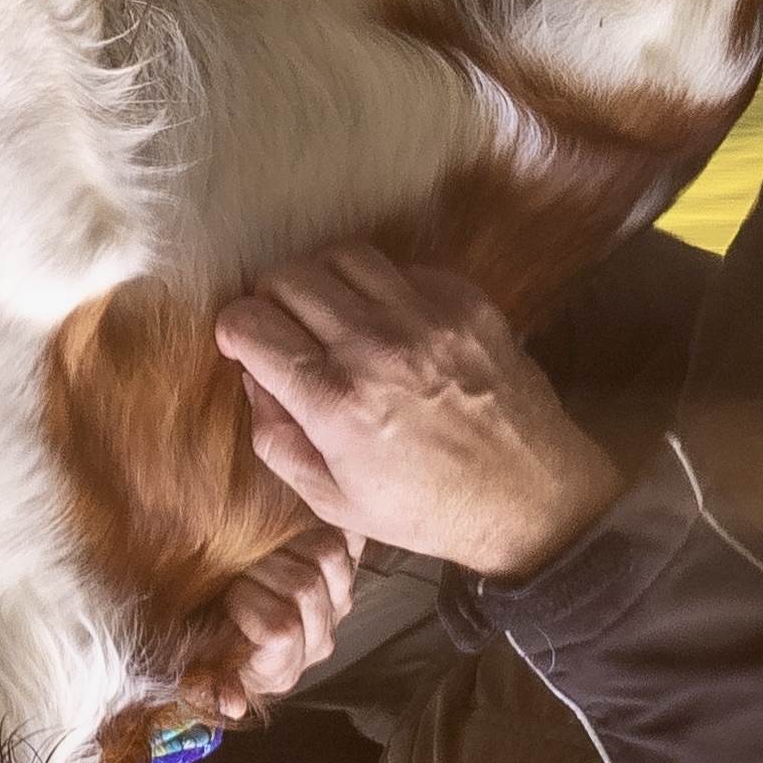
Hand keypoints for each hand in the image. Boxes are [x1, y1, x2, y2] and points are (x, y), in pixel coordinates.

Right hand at [188, 510, 359, 722]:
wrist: (222, 614)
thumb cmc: (205, 638)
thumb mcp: (197, 664)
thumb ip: (209, 684)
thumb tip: (230, 705)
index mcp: (283, 667)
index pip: (282, 628)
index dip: (249, 602)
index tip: (228, 596)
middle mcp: (318, 640)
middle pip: (304, 586)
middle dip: (262, 568)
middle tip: (239, 567)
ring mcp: (337, 606)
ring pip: (328, 556)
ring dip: (290, 543)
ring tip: (262, 551)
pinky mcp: (345, 573)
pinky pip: (350, 539)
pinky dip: (332, 525)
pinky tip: (302, 526)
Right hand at [212, 245, 625, 575]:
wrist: (529, 497)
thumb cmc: (427, 507)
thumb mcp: (331, 500)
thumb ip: (275, 437)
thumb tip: (255, 377)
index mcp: (336, 403)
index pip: (251, 323)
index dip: (233, 330)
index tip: (243, 344)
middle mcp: (378, 348)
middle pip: (288, 277)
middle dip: (270, 300)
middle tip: (284, 329)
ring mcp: (426, 318)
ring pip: (342, 255)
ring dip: (322, 280)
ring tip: (331, 314)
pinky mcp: (466, 303)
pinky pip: (402, 267)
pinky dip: (382, 288)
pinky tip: (389, 323)